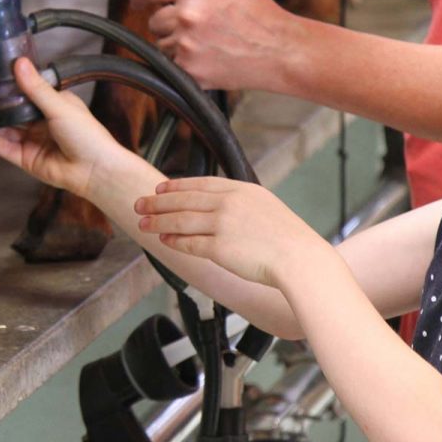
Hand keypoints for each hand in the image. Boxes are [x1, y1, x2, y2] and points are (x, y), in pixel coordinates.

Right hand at [0, 58, 131, 198]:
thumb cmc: (88, 136)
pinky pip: (5, 148)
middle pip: (13, 111)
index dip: (10, 86)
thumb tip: (20, 63)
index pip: (27, 92)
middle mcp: (42, 122)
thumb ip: (36, 88)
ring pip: (6, 129)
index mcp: (54, 105)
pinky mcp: (26, 159)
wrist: (95, 170)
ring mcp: (33, 141)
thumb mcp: (59, 106)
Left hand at [130, 0, 300, 91]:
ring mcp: (187, 45)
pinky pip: (172, 63)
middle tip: (194, 24)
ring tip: (207, 41)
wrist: (279, 50)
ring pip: (161, 43)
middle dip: (168, 22)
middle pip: (154, 20)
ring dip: (176, 42)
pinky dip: (184, 61)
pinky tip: (208, 55)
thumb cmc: (258, 14)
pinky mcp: (190, 70)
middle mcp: (187, 16)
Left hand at [134, 176, 329, 288]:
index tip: (160, 187)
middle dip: (157, 202)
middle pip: (184, 200)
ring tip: (143, 223)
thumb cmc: (289, 239)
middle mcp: (228, 203)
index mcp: (241, 190)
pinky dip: (172, 241)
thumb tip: (221, 207)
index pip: (200, 183)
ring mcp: (223, 224)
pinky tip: (163, 240)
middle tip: (140, 203)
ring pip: (180, 220)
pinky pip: (188, 243)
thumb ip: (242, 204)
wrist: (300, 258)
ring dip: (158, 221)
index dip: (176, 185)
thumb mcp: (266, 207)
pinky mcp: (219, 247)